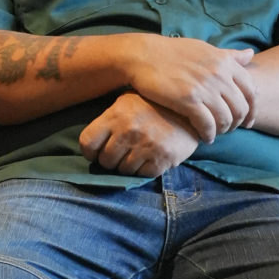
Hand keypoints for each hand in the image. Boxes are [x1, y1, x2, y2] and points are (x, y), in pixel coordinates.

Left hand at [79, 93, 200, 177]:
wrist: (190, 109)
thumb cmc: (153, 105)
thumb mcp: (127, 102)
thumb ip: (109, 120)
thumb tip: (92, 145)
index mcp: (115, 115)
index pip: (87, 143)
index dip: (90, 152)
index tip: (97, 152)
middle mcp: (128, 130)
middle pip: (104, 161)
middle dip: (110, 160)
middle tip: (121, 153)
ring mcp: (145, 145)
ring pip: (123, 171)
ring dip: (128, 166)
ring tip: (138, 153)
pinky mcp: (161, 158)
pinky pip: (142, 175)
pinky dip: (144, 170)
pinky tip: (150, 157)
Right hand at [124, 34, 256, 142]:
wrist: (143, 55)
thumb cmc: (173, 52)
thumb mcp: (205, 49)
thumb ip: (228, 55)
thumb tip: (250, 54)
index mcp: (225, 62)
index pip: (252, 91)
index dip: (252, 110)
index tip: (247, 121)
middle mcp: (219, 74)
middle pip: (241, 108)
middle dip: (237, 123)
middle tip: (228, 129)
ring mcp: (205, 88)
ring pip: (226, 119)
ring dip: (222, 130)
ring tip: (215, 133)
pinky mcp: (188, 100)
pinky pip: (208, 124)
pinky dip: (208, 134)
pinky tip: (204, 137)